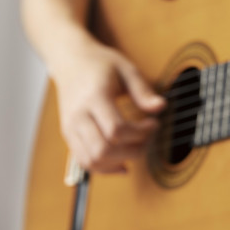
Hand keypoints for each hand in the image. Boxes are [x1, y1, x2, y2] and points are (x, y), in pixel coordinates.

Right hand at [50, 38, 164, 172]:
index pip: (116, 130)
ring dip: (119, 161)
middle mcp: (77, 116)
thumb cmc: (100, 64)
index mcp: (93, 98)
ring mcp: (70, 128)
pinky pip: (84, 161)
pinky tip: (123, 163)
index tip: (154, 123)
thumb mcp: (127, 69)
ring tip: (137, 148)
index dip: (140, 133)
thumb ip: (143, 90)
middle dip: (132, 150)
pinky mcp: (69, 136)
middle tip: (148, 138)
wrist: (71, 62)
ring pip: (91, 160)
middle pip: (103, 150)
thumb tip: (160, 107)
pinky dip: (105, 168)